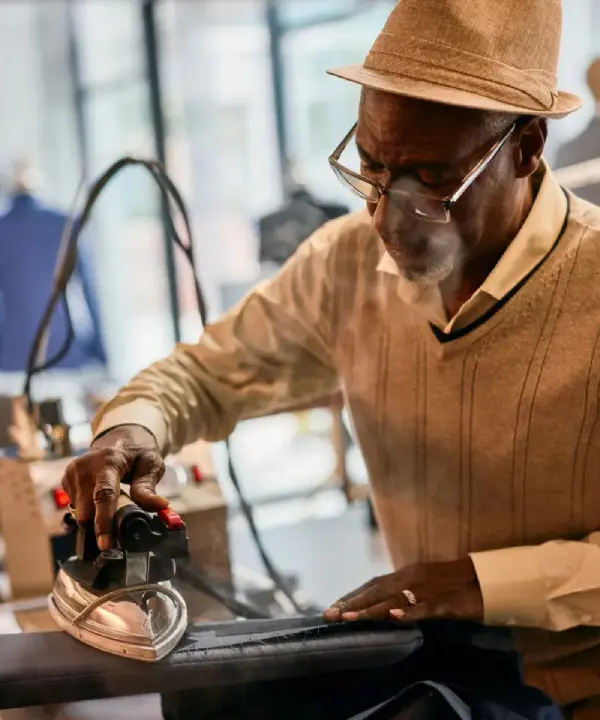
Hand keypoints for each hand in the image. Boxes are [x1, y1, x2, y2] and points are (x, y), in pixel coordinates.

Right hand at [62, 425, 168, 550]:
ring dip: (96, 517)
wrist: (118, 437)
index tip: (106, 544)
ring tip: (113, 503)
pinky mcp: (66, 479)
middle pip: (87, 511)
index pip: (104, 496)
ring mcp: (72, 473)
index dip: (104, 522)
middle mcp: (85, 467)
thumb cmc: (137, 452)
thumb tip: (160, 506)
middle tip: (121, 522)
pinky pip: (76, 507)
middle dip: (102, 524)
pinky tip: (99, 498)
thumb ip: (148, 487)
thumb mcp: (151, 465)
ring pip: (80, 513)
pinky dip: (89, 509)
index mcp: (108, 462)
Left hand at [323, 558, 482, 623]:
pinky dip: (409, 613)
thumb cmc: (454, 584)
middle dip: (352, 603)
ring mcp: (428, 589)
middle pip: (377, 590)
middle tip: (331, 614)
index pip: (374, 584)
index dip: (353, 595)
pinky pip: (425, 609)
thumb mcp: (424, 586)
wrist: (487, 580)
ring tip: (351, 617)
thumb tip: (382, 605)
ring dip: (371, 609)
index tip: (333, 607)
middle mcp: (413, 578)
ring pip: (395, 599)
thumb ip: (404, 592)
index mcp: (407, 574)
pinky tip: (394, 617)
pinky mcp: (446, 602)